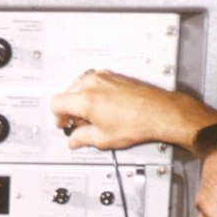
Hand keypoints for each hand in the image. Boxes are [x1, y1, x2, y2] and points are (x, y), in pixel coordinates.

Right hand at [50, 70, 216, 151]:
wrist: (159, 112)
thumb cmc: (137, 122)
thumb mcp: (103, 138)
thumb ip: (82, 138)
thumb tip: (75, 139)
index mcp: (85, 99)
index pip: (56, 103)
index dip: (58, 117)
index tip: (64, 124)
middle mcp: (93, 83)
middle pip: (67, 93)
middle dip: (69, 109)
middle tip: (77, 124)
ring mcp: (104, 77)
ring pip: (80, 86)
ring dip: (80, 100)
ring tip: (91, 117)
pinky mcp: (114, 76)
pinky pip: (94, 82)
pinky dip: (93, 93)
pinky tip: (102, 107)